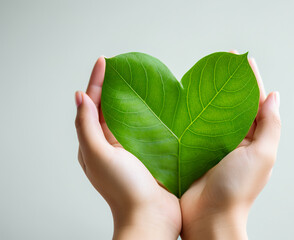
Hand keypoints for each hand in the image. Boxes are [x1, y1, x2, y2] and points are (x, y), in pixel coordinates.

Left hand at [74, 57, 180, 239]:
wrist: (151, 215)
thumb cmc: (124, 188)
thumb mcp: (98, 155)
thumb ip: (86, 126)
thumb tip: (80, 97)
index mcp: (94, 143)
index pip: (92, 105)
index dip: (96, 81)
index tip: (104, 61)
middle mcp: (109, 144)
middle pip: (108, 108)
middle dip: (111, 86)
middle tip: (120, 67)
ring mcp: (129, 148)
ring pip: (126, 116)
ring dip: (129, 98)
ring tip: (135, 80)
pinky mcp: (147, 152)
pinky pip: (144, 127)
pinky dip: (146, 113)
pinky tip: (154, 104)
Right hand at [180, 56, 280, 239]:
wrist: (208, 217)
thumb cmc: (238, 189)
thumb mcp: (262, 156)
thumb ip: (270, 125)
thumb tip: (274, 96)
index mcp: (253, 139)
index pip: (255, 103)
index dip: (251, 81)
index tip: (244, 60)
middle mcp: (234, 140)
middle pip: (233, 105)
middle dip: (229, 84)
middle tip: (221, 63)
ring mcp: (212, 144)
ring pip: (212, 113)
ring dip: (208, 95)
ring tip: (202, 75)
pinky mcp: (193, 149)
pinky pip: (193, 126)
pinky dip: (190, 112)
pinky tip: (184, 99)